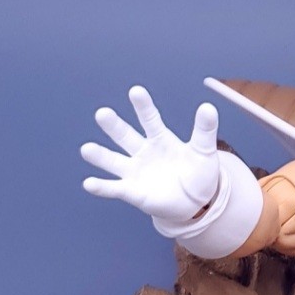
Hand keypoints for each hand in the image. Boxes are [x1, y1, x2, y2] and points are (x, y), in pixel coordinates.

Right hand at [81, 87, 221, 222]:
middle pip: (126, 136)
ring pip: (114, 161)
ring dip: (100, 156)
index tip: (136, 91)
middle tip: (102, 113)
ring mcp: (136, 172)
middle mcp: (143, 152)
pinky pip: (115, 189)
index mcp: (160, 139)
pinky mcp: (133, 192)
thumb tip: (208, 106)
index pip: (150, 119)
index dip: (143, 106)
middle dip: (114, 126)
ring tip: (86, 150)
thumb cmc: (198, 172)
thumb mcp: (204, 151)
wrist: (196, 203)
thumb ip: (204, 130)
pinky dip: (102, 187)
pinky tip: (89, 183)